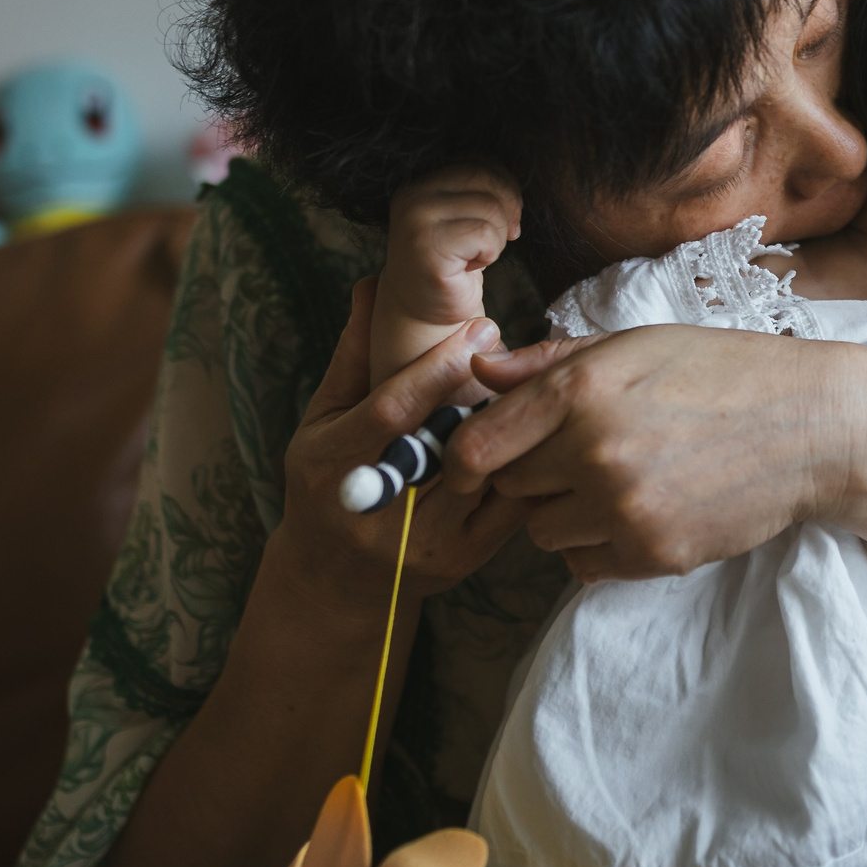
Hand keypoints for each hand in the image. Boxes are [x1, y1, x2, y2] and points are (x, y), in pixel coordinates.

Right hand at [275, 278, 538, 617]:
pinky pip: (511, 507)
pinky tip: (545, 432)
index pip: (392, 412)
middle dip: (489, 394)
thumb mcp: (322, 419)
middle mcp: (377, 512)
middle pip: (445, 445)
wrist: (335, 581)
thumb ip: (353, 356)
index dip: (438, 368)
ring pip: (485, 476)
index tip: (480, 328)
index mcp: (332, 467)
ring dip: (517, 429)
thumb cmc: (325, 484)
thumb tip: (372, 285)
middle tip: (525, 352)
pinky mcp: (463, 562)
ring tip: (543, 385)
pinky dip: (531, 466)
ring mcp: (424, 543)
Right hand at [373, 166, 522, 385]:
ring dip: (496, 238)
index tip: (503, 218)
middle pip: (488, 180)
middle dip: (505, 212)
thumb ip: (483, 188)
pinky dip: (490, 254)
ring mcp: (416, 221)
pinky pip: (486, 235)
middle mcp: (412, 195)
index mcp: (419, 181)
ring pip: (492, 209)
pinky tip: (470, 267)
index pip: (480, 163)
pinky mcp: (428, 248)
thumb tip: (520, 176)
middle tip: (492, 242)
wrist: (426, 311)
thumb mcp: (466, 215)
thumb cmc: (453, 262)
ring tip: (474, 256)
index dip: (504, 188)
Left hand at [439, 324, 860, 582]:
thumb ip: (550, 361)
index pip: (478, 443)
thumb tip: (479, 368)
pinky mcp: (651, 553)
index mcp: (581, 388)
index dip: (469, 456)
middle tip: (581, 457)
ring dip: (567, 515)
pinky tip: (641, 512)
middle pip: (510, 488)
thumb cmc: (724, 374)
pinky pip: (584, 566)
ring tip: (620, 483)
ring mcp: (622, 507)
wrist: (812, 427)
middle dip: (533, 475)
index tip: (482, 461)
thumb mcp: (636, 345)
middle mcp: (593, 449)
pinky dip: (600, 548)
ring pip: (543, 533)